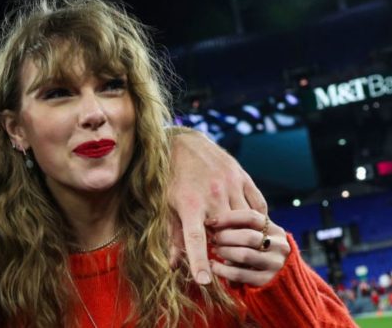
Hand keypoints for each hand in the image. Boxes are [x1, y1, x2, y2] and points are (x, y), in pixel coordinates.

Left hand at [166, 129, 266, 284]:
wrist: (183, 142)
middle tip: (221, 252)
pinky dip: (256, 219)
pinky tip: (250, 225)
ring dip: (242, 235)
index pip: (195, 240)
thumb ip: (173, 236)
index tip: (204, 282)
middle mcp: (213, 195)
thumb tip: (173, 266)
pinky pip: (258, 206)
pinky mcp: (243, 177)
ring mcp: (231, 185)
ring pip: (246, 221)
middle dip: (225, 248)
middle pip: (227, 233)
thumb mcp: (165, 205)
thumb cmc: (170, 177)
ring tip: (236, 240)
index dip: (199, 262)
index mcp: (189, 204)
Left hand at [207, 210, 289, 286]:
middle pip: (248, 236)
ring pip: (244, 255)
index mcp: (275, 230)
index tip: (210, 221)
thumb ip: (241, 226)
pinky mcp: (266, 281)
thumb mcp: (257, 235)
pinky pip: (239, 274)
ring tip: (214, 250)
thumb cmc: (257, 250)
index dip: (228, 218)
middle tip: (213, 238)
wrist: (277, 278)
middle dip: (225, 236)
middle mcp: (279, 246)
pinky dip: (222, 269)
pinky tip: (213, 266)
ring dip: (224, 251)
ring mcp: (275, 264)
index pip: (251, 217)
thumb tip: (213, 221)